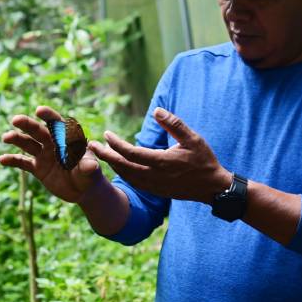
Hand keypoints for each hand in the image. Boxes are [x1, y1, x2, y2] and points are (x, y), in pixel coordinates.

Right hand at [0, 106, 102, 203]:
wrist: (83, 189)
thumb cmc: (90, 175)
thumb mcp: (91, 171)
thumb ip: (88, 166)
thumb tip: (91, 165)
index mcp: (67, 139)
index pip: (58, 124)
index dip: (49, 117)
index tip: (40, 110)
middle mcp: (53, 143)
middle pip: (39, 131)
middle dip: (28, 125)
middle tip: (16, 120)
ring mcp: (44, 154)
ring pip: (28, 144)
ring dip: (17, 139)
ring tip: (6, 137)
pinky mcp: (37, 168)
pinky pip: (23, 163)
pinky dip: (12, 160)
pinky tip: (1, 159)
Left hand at [88, 107, 230, 203]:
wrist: (212, 187)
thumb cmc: (204, 160)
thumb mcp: (193, 138)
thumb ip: (174, 124)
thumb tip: (156, 110)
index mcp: (162, 162)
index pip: (132, 153)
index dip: (116, 144)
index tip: (106, 134)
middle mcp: (155, 176)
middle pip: (123, 166)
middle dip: (105, 156)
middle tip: (90, 146)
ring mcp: (154, 186)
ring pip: (126, 176)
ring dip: (111, 164)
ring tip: (100, 153)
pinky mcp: (155, 190)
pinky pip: (133, 182)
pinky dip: (122, 173)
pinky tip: (116, 165)